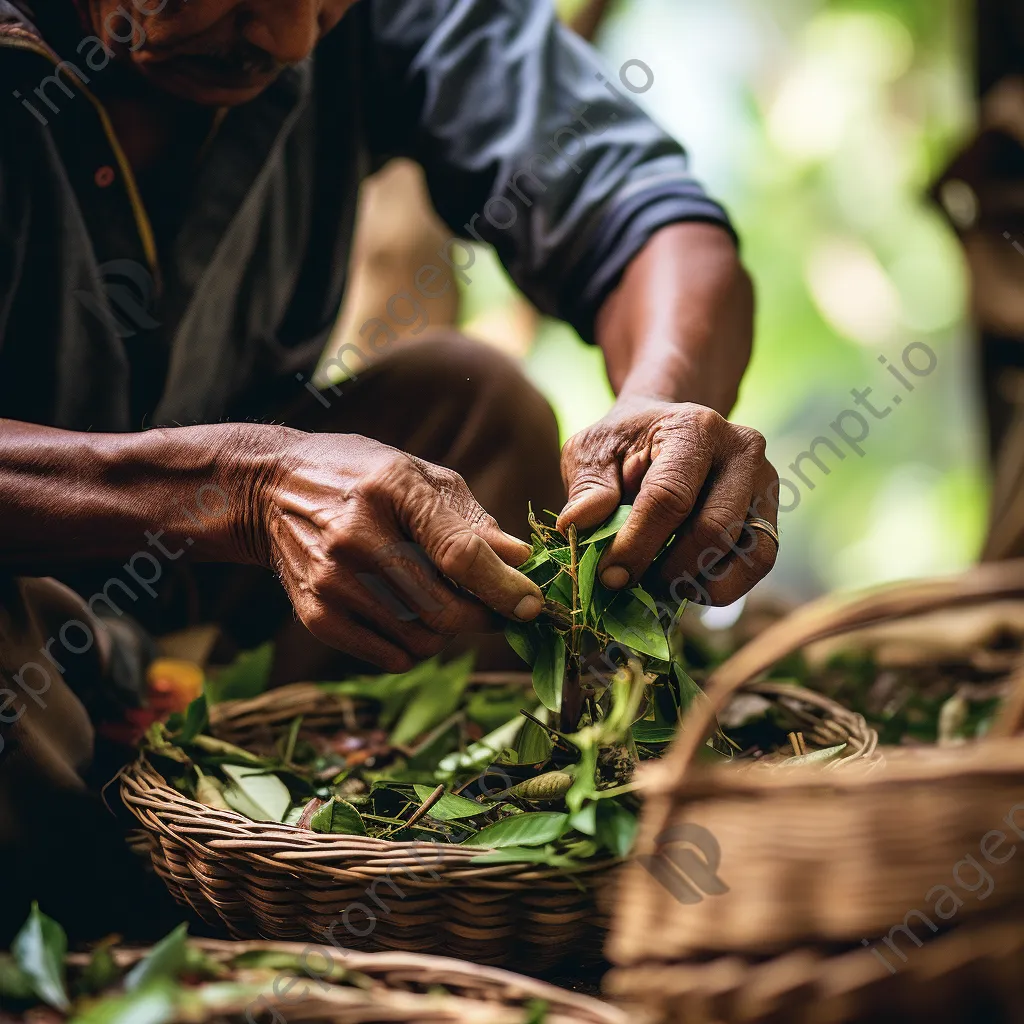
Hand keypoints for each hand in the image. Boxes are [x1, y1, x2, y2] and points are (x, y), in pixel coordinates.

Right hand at [248, 430, 543, 670]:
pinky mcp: (315, 614)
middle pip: (444, 610)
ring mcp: (332, 580)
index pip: (460, 553)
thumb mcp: (418, 475)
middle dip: (484, 619)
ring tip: (443, 602)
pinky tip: (409, 616)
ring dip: (449, 633)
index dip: (505, 587)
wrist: (272, 490)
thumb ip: (471, 520)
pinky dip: (414, 647)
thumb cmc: (362, 478)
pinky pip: (390, 657)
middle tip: (497, 609)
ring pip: (422, 641)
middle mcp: (357, 537)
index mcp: (391, 489)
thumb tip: (521, 560)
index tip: (533, 606)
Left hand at [556, 396, 778, 605]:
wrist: (665, 429)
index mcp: (695, 428)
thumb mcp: (592, 451)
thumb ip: (586, 487)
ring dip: (699, 583)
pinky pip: (757, 563)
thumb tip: (578, 525)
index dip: (637, 545)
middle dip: (667, 570)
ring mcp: (764, 482)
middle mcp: (742, 450)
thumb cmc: (623, 443)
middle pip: (714, 530)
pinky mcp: (770, 512)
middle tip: (630, 585)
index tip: (609, 576)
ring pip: (748, 554)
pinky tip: (684, 582)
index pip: (669, 498)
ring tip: (658, 584)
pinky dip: (721, 585)